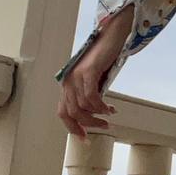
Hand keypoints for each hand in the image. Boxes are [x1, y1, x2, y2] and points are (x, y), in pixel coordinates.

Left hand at [57, 7, 132, 138]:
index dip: (72, 128)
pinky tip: (109, 108)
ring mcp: (76, 76)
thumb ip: (90, 93)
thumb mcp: (94, 79)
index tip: (85, 138)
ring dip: (97, 115)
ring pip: (82, 106)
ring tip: (110, 115)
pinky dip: (100, 106)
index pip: (63, 112)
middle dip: (88, 124)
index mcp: (67, 84)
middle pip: (72, 112)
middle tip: (104, 126)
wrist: (111, 36)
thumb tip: (94, 113)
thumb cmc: (104, 57)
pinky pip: (91, 96)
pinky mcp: (87, 71)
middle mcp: (68, 81)